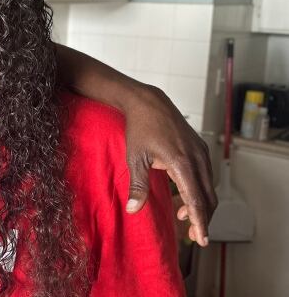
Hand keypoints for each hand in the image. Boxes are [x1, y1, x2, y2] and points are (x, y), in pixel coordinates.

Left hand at [120, 85, 216, 245]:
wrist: (148, 102)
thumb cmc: (140, 129)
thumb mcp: (135, 159)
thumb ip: (137, 186)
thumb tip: (133, 210)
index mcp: (182, 163)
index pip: (196, 200)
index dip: (199, 221)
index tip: (201, 238)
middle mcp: (197, 158)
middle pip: (208, 197)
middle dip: (202, 218)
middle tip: (192, 235)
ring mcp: (201, 152)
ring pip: (208, 187)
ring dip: (199, 204)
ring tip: (182, 217)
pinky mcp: (200, 148)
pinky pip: (205, 175)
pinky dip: (199, 189)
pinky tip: (184, 196)